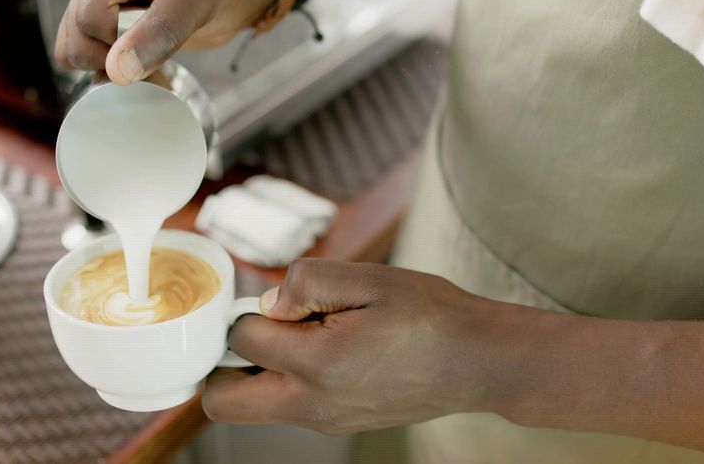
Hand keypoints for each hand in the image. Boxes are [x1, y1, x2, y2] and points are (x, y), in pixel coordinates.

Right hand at [54, 0, 278, 83]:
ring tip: (152, 62)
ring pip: (72, 46)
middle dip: (114, 58)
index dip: (121, 45)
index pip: (91, 16)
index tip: (160, 47)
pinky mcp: (97, 11)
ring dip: (109, 67)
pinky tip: (140, 62)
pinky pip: (81, 50)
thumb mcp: (199, 1)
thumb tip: (116, 70)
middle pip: (76, 33)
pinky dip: (108, 67)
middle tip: (160, 62)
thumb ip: (159, 34)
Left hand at [202, 258, 508, 434]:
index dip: (251, 309)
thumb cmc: (431, 316)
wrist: (480, 361)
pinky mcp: (337, 424)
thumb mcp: (369, 279)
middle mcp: (314, 404)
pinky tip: (326, 348)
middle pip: (223, 402)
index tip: (283, 300)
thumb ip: (307, 282)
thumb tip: (268, 303)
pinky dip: (287, 379)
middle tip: (260, 329)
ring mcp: (324, 421)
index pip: (241, 338)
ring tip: (305, 335)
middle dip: (225, 362)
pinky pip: (287, 407)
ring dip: (258, 371)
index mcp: (319, 364)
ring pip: (254, 408)